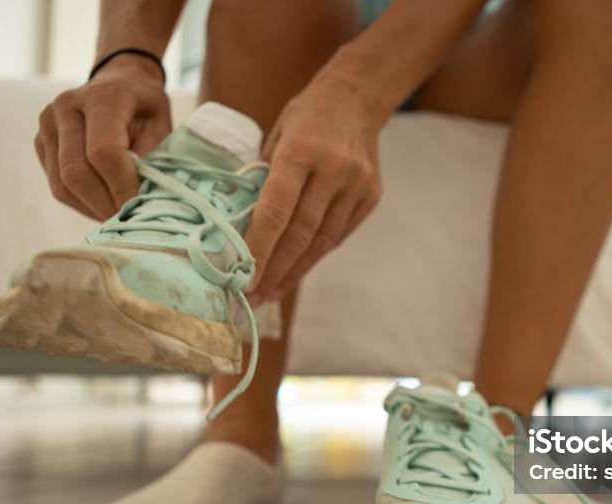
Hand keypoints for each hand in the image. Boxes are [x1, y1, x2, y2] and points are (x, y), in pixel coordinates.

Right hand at [35, 58, 171, 219]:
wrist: (121, 83)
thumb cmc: (147, 108)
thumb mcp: (162, 127)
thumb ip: (153, 160)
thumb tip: (144, 203)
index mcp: (101, 97)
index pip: (103, 153)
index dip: (122, 188)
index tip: (140, 211)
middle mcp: (66, 106)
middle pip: (77, 172)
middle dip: (106, 205)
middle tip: (130, 222)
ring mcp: (48, 123)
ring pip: (62, 184)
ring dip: (92, 209)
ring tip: (118, 219)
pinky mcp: (40, 142)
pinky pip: (56, 185)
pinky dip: (81, 204)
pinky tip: (103, 206)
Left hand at [246, 73, 383, 303]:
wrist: (358, 98)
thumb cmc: (306, 117)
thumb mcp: (276, 135)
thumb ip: (263, 177)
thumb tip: (240, 226)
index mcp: (301, 149)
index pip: (276, 209)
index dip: (260, 248)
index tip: (244, 277)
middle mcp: (333, 169)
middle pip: (301, 233)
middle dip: (275, 270)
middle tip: (253, 296)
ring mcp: (356, 184)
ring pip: (323, 240)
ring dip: (295, 271)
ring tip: (272, 292)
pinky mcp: (371, 196)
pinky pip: (339, 233)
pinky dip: (316, 254)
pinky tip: (297, 269)